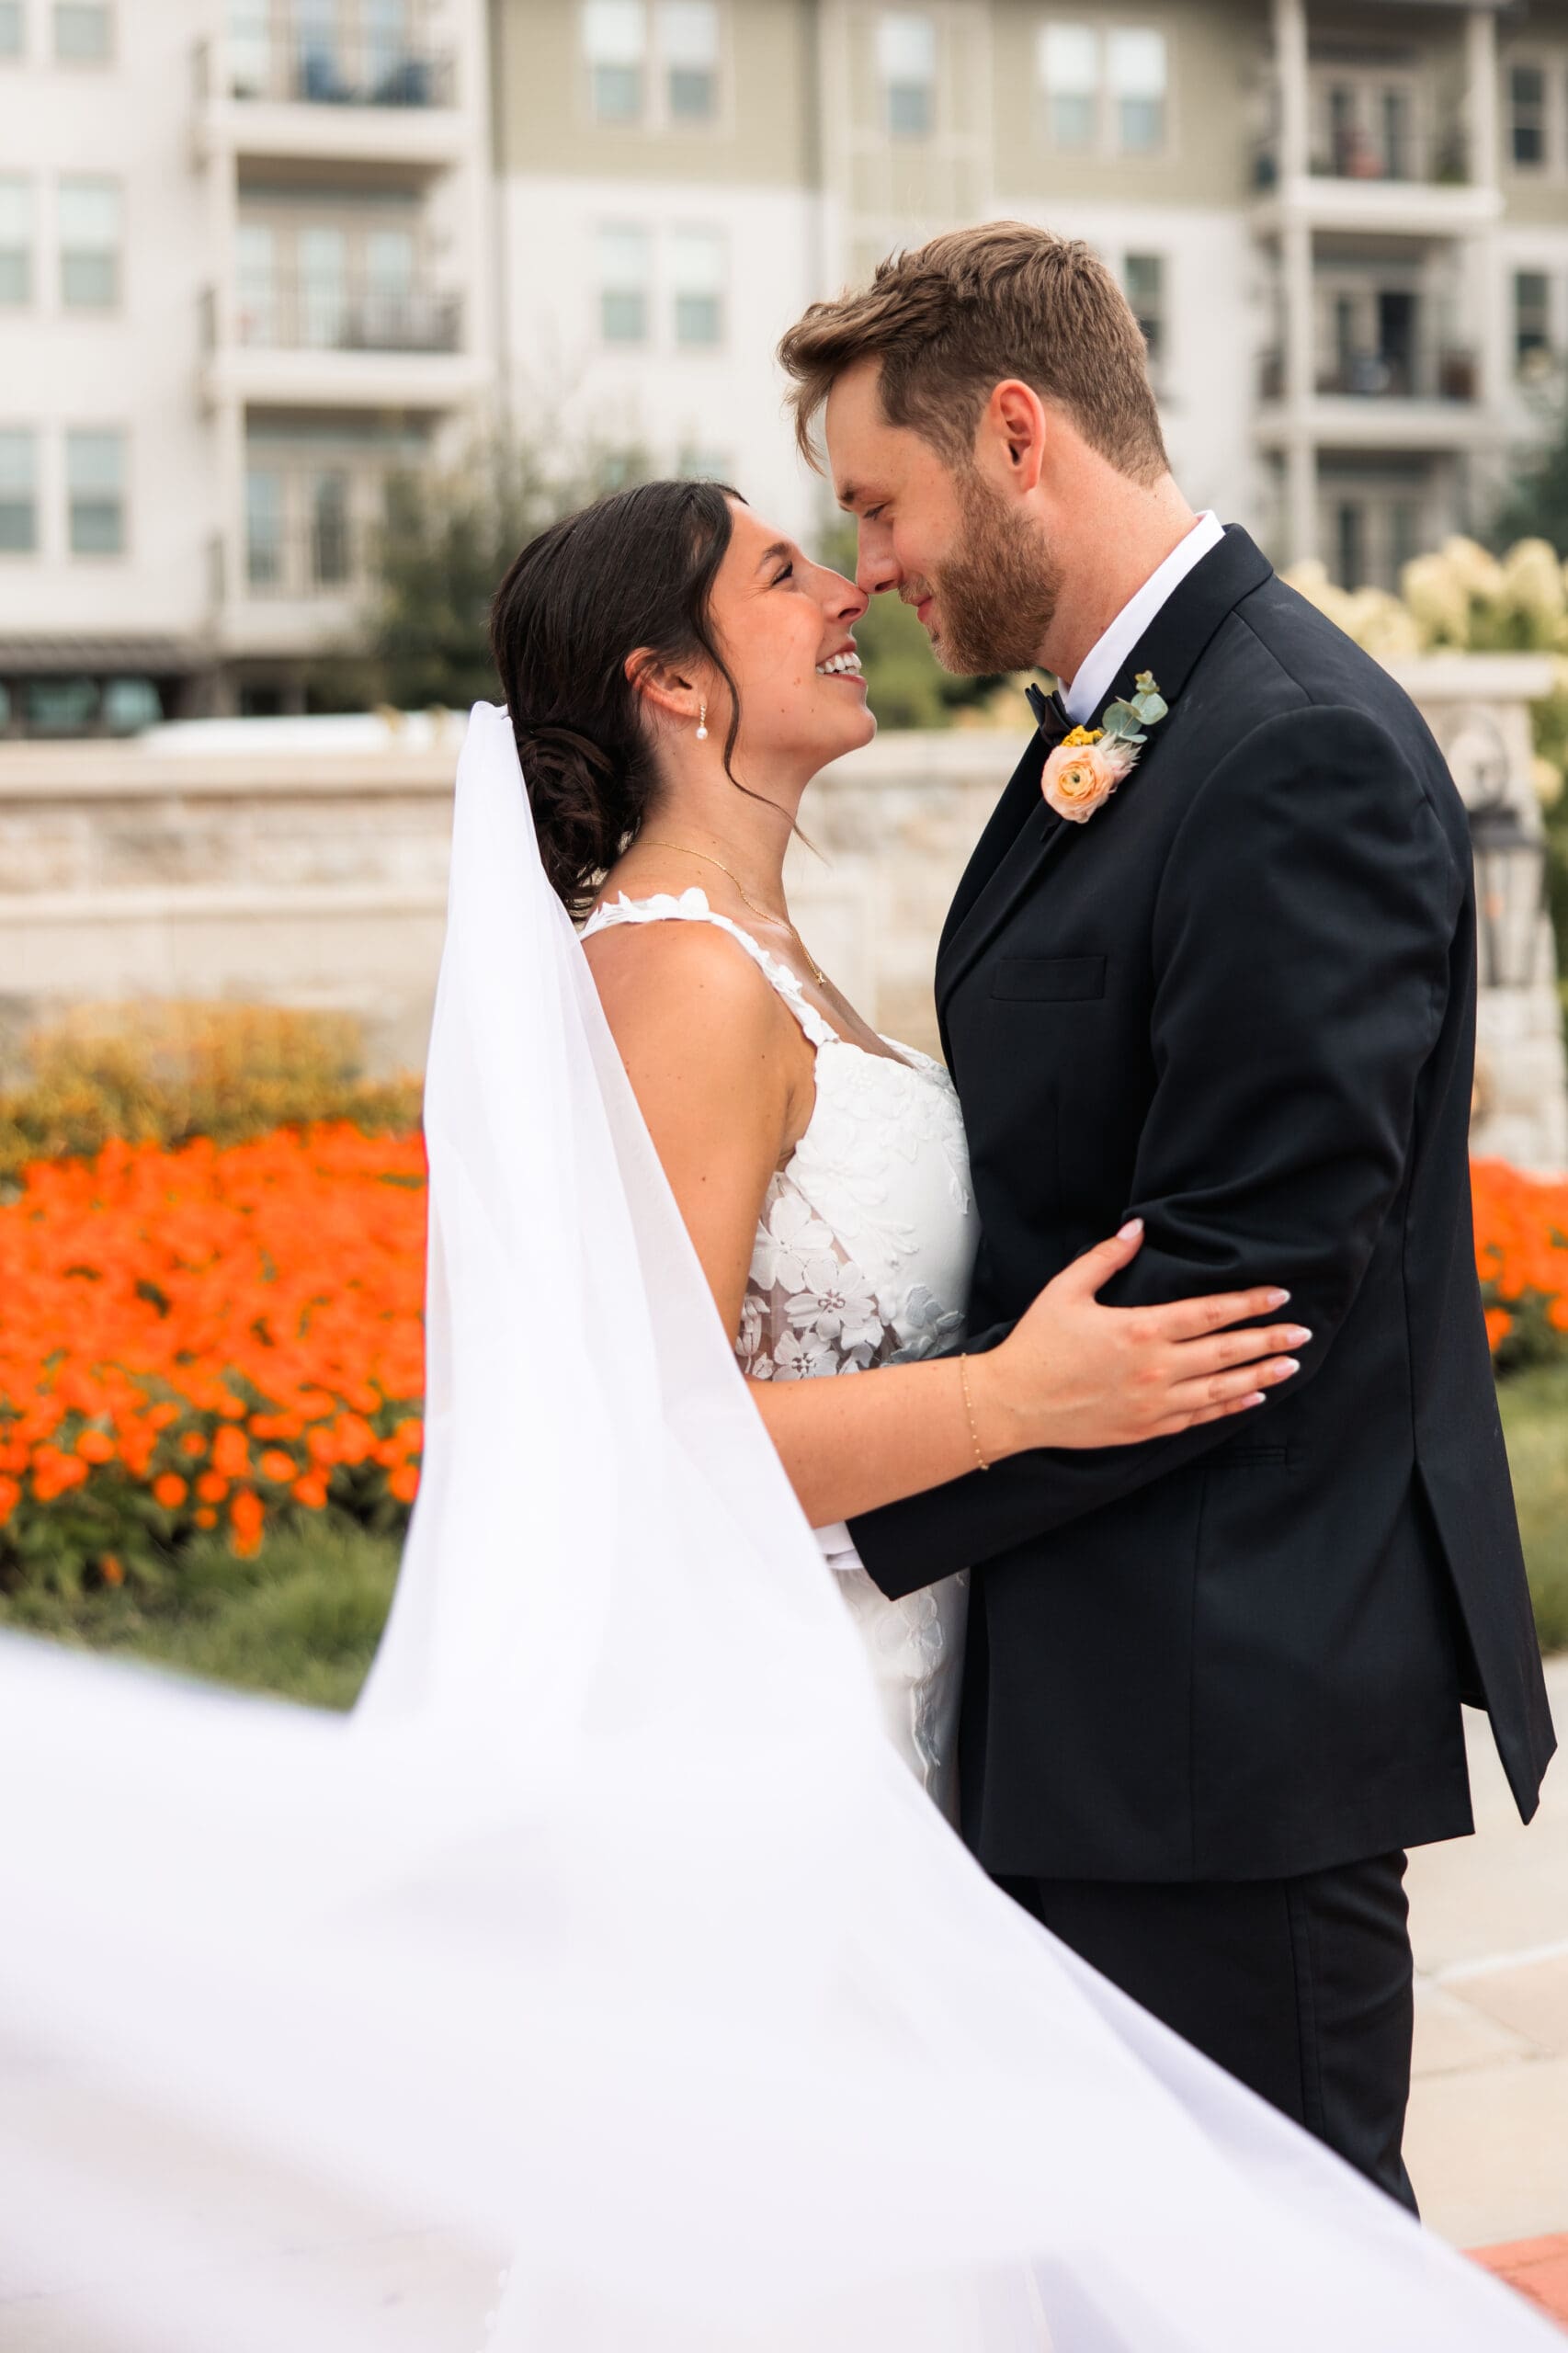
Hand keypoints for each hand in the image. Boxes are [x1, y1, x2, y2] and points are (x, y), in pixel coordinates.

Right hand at [971, 1220, 1308, 1456]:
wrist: (1014, 1403)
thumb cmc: (1037, 1345)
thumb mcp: (1066, 1291)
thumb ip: (1105, 1258)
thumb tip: (1137, 1230)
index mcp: (1140, 1330)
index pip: (1209, 1313)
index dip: (1248, 1303)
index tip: (1278, 1296)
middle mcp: (1155, 1369)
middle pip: (1226, 1351)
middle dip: (1269, 1339)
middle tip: (1302, 1332)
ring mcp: (1154, 1403)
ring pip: (1221, 1389)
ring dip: (1259, 1375)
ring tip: (1289, 1365)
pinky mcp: (1146, 1428)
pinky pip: (1199, 1418)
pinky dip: (1230, 1408)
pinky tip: (1251, 1398)